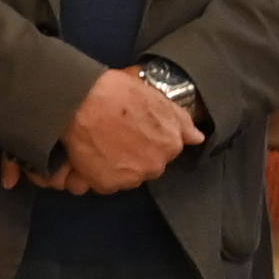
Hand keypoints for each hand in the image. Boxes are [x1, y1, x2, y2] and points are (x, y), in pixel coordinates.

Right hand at [57, 67, 195, 194]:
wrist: (82, 101)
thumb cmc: (116, 94)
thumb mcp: (157, 99)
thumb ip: (180, 121)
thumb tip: (196, 137)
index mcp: (170, 144)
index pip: (163, 152)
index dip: (145, 141)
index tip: (132, 131)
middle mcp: (154, 165)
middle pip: (144, 167)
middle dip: (130, 157)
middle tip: (112, 136)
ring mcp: (130, 178)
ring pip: (123, 177)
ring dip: (112, 167)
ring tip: (97, 144)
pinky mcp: (105, 184)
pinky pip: (102, 184)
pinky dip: (93, 174)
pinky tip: (87, 155)